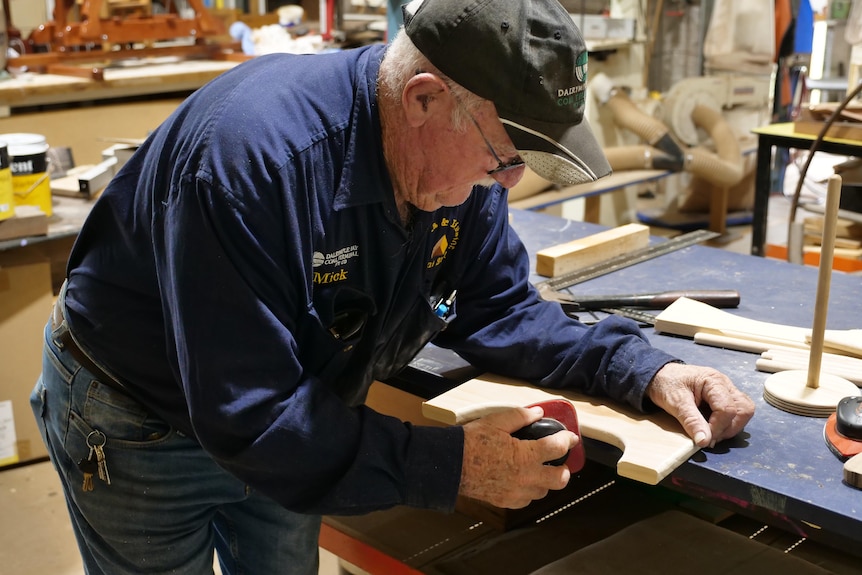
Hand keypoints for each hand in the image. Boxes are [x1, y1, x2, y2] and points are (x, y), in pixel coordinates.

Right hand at [459, 406, 577, 508]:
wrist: (451, 465)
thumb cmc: (471, 442)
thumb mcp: (496, 422)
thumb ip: (520, 417)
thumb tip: (537, 413)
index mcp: (525, 456)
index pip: (557, 449)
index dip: (567, 440)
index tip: (570, 438)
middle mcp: (525, 477)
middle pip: (559, 479)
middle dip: (563, 469)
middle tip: (559, 460)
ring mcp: (516, 492)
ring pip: (543, 491)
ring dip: (546, 480)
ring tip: (539, 469)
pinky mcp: (506, 501)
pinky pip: (526, 500)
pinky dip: (530, 490)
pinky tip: (523, 480)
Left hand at [647, 362, 754, 447]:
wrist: (659, 375)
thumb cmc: (666, 384)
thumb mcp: (675, 402)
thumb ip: (691, 421)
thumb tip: (704, 441)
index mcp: (713, 381)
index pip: (727, 409)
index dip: (718, 428)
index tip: (704, 439)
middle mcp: (725, 384)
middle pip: (743, 410)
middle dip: (729, 428)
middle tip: (710, 438)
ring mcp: (727, 390)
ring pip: (744, 411)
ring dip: (732, 427)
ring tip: (712, 433)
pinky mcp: (725, 397)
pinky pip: (738, 411)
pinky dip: (729, 423)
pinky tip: (714, 427)